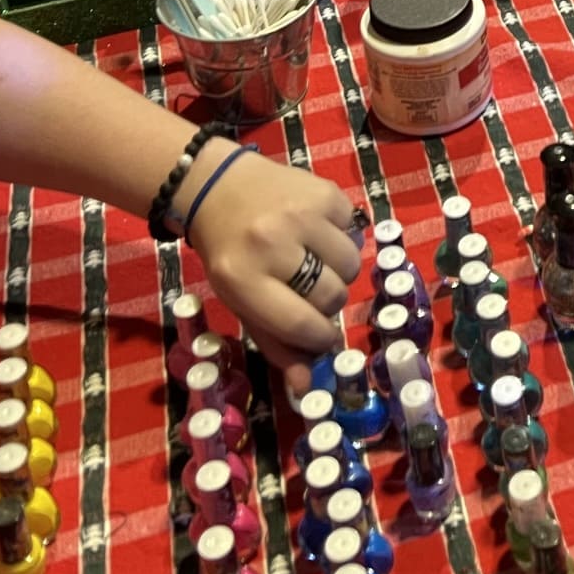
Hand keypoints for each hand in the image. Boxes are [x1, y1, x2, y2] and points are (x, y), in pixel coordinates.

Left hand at [183, 148, 359, 395]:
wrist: (218, 187)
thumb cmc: (230, 253)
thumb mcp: (240, 302)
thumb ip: (276, 343)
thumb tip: (305, 386)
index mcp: (243, 279)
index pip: (302, 324)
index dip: (321, 339)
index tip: (321, 336)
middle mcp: (272, 243)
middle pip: (333, 295)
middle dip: (328, 301)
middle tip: (309, 288)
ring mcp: (300, 213)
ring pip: (351, 263)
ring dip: (339, 269)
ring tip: (315, 258)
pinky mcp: (323, 191)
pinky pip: (354, 229)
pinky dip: (342, 236)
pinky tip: (317, 231)